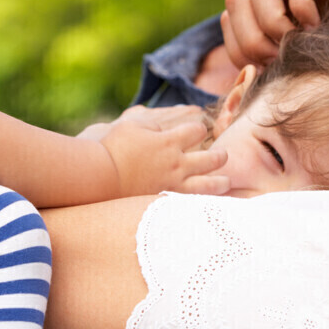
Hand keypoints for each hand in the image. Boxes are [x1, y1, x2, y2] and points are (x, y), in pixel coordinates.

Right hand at [99, 105, 227, 196]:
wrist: (101, 175)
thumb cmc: (113, 146)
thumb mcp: (133, 125)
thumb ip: (153, 124)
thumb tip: (162, 127)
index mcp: (170, 141)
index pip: (197, 131)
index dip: (200, 129)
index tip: (198, 131)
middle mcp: (177, 163)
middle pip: (212, 158)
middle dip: (221, 156)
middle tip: (223, 156)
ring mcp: (173, 184)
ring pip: (209, 185)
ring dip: (221, 183)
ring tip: (227, 182)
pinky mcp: (165, 200)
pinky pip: (192, 203)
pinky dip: (204, 202)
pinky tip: (210, 204)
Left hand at [221, 0, 328, 67]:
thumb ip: (297, 66)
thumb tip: (260, 100)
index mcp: (282, 6)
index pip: (231, 16)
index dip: (239, 45)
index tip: (267, 67)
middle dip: (249, 36)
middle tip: (279, 56)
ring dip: (269, 18)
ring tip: (297, 39)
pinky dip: (301, 3)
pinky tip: (318, 24)